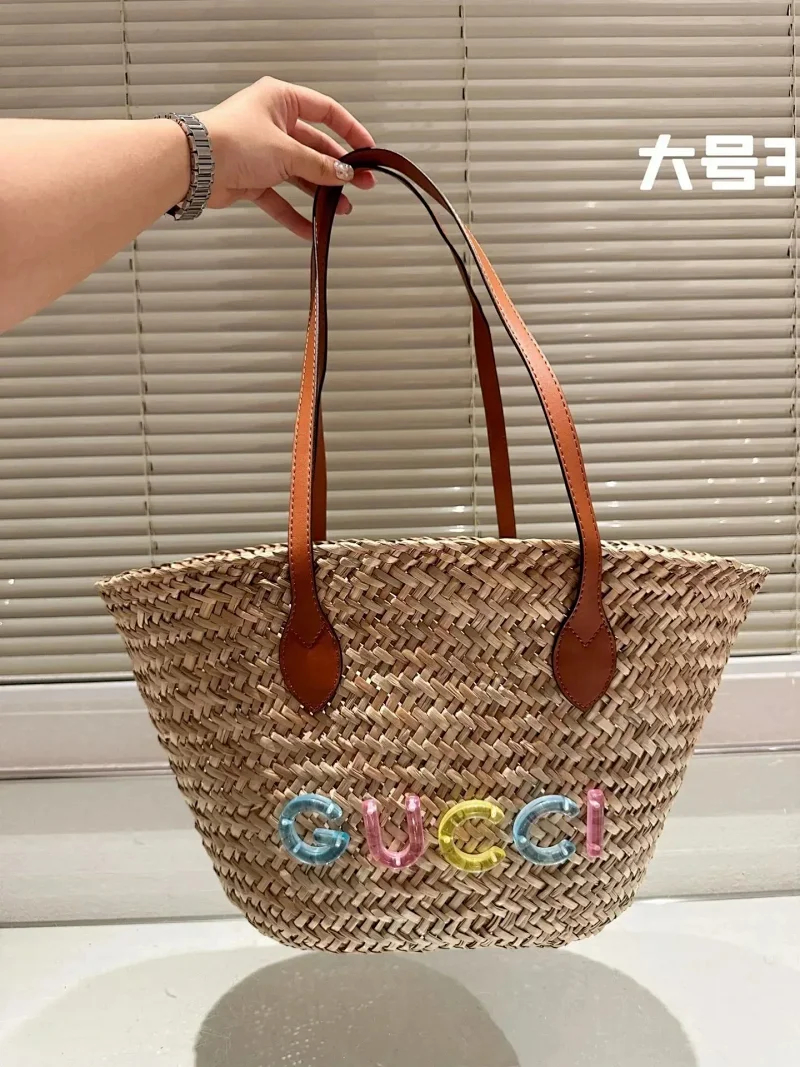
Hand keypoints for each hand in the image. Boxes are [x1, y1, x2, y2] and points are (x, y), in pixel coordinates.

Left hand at [197, 77, 375, 238]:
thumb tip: (344, 174)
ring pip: (300, 174)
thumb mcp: (287, 151)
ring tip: (342, 209)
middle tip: (362, 185)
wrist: (193, 166)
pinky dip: (294, 213)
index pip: (326, 111)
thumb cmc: (232, 141)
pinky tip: (312, 228)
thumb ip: (319, 165)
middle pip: (316, 147)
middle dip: (339, 169)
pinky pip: (280, 198)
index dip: (350, 131)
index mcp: (281, 100)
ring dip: (321, 193)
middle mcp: (273, 123)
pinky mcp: (252, 177)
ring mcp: (263, 152)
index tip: (368, 151)